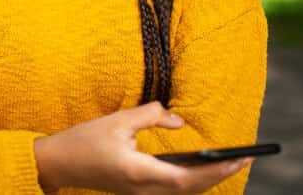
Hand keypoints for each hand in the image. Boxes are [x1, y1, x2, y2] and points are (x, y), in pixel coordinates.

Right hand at [33, 102, 251, 193]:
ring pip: (182, 193)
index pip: (187, 178)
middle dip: (219, 175)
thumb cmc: (84, 140)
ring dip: (207, 180)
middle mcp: (143, 190)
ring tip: (227, 163)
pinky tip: (199, 170)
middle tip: (244, 159)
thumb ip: (152, 115)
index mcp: (139, 172)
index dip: (216, 170)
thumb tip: (179, 121)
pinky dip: (190, 182)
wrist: (58, 163)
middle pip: (190, 190)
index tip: (238, 158)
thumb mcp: (119, 119)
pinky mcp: (136, 192)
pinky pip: (171, 191)